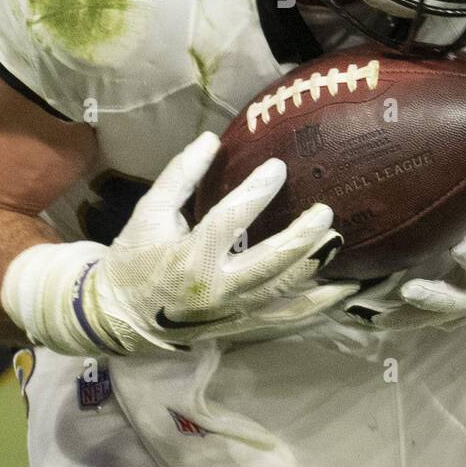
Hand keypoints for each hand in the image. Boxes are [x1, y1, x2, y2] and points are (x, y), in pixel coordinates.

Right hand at [2, 132, 356, 355]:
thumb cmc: (135, 258)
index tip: (279, 166)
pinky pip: (288, 319)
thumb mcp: (149, 211)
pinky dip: (318, 306)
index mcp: (189, 257)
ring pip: (286, 294)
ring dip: (318, 269)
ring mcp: (233, 313)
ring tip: (342, 242)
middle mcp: (217, 289)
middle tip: (325, 211)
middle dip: (302, 237)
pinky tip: (345, 290)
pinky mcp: (243, 327)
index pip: (229, 220)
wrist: (121, 317)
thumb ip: (180, 175)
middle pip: (270, 264)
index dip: (256, 192)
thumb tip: (211, 139)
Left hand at [344, 180, 465, 333]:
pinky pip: (410, 321)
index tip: (461, 247)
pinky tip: (354, 312)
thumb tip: (461, 154)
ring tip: (366, 312)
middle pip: (455, 303)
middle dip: (432, 297)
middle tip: (408, 290)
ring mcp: (456, 311)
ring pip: (426, 319)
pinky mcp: (436, 317)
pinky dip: (385, 317)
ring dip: (398, 316)